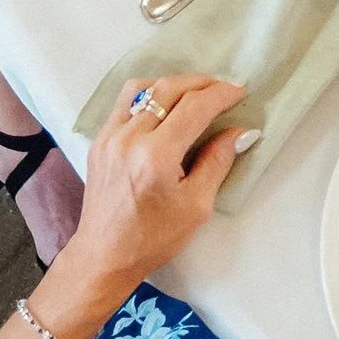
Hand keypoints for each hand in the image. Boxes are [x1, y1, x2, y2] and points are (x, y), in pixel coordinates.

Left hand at [73, 74, 251, 284]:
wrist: (105, 255)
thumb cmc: (154, 238)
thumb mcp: (196, 206)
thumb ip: (218, 162)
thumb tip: (240, 131)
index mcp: (155, 156)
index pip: (193, 108)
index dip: (220, 94)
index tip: (240, 91)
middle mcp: (129, 137)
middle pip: (168, 88)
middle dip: (201, 83)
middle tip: (223, 89)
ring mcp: (109, 136)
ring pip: (142, 88)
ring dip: (172, 84)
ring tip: (193, 94)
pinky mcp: (99, 140)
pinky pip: (124, 102)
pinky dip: (148, 96)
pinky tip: (163, 108)